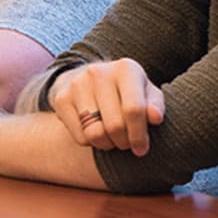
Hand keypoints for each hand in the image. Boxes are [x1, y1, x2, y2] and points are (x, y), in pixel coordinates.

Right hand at [46, 59, 164, 155]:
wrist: (86, 78)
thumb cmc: (125, 91)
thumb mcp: (145, 93)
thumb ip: (155, 104)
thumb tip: (155, 117)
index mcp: (126, 68)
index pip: (134, 109)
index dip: (139, 135)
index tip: (142, 149)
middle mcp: (99, 72)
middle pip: (115, 126)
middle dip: (124, 142)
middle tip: (126, 143)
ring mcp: (77, 84)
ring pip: (95, 134)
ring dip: (107, 144)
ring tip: (112, 138)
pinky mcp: (61, 98)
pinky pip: (80, 137)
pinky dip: (90, 142)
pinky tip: (95, 130)